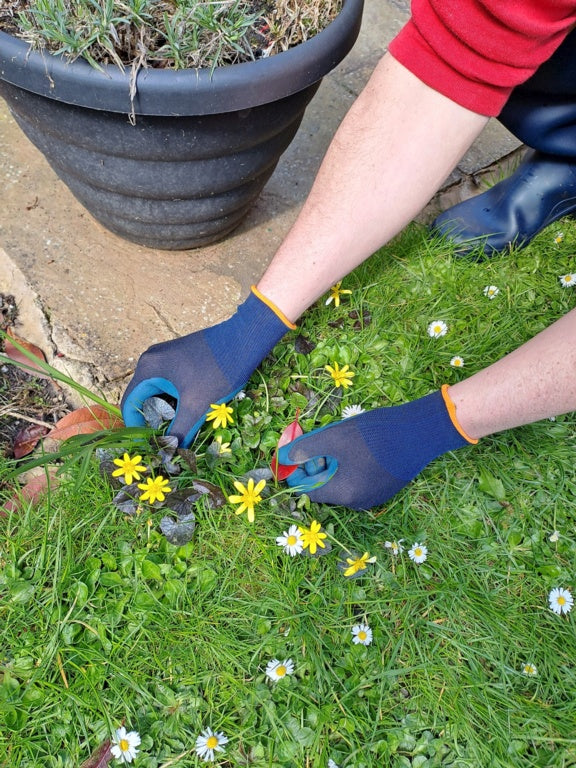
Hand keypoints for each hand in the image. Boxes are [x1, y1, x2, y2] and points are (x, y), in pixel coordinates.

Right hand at [121, 288, 292, 446]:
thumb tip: (171, 455)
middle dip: (155, 421)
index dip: (137, 428)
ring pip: (159, 392)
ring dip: (168, 411)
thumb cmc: (218, 370)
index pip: (130, 404)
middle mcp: (151, 360)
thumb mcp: (197, 405)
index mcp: (148, 369)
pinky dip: (177, 399)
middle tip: (168, 440)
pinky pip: (171, 384)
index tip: (149, 446)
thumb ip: (180, 431)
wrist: (245, 339)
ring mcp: (166, 357)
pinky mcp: (180, 357)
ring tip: (182, 428)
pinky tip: (192, 410)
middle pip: (144, 398)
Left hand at [277, 388, 474, 508]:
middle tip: (318, 445)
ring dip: (333, 467)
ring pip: (342, 485)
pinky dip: (350, 469)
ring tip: (337, 444)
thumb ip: (307, 449)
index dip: (297, 473)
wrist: (419, 432)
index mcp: (344, 494)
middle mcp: (358, 503)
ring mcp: (374, 497)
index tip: (294, 456)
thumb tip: (285, 458)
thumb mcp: (334, 437)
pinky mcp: (386, 489)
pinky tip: (356, 449)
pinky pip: (358, 482)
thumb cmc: (373, 435)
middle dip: (316, 468)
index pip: (308, 491)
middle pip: (325, 489)